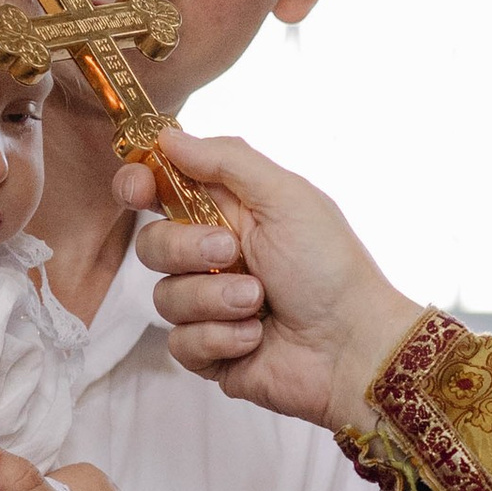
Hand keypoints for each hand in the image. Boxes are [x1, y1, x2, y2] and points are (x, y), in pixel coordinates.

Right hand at [114, 134, 423, 432]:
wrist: (353, 346)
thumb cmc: (331, 267)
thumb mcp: (285, 197)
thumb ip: (227, 161)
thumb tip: (170, 137)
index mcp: (230, 212)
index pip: (162, 190)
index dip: (138, 185)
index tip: (138, 190)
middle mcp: (213, 258)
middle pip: (152, 244)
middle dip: (186, 249)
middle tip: (232, 252)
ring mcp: (209, 308)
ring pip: (164, 298)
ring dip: (213, 298)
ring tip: (259, 302)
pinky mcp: (209, 353)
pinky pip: (179, 344)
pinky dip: (218, 338)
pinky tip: (255, 337)